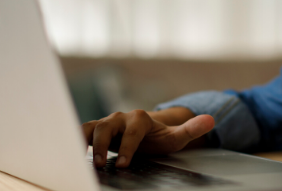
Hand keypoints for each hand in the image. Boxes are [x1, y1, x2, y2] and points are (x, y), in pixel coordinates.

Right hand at [82, 108, 214, 167]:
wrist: (146, 134)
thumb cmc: (160, 137)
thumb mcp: (177, 137)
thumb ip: (191, 129)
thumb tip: (211, 120)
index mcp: (140, 118)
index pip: (132, 130)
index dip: (128, 146)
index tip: (124, 164)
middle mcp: (121, 117)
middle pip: (107, 126)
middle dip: (102, 145)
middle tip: (100, 164)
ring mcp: (107, 123)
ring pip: (91, 127)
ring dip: (85, 142)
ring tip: (84, 159)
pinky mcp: (96, 129)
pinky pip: (82, 131)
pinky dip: (74, 139)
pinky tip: (70, 153)